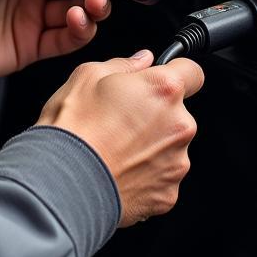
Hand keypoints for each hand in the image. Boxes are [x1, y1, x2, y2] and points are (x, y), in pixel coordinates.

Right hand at [37, 51, 203, 225]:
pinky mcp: (168, 194)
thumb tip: (141, 61)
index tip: (163, 79)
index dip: (178, 72)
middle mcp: (179, 126)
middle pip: (178, 112)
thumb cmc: (74, 127)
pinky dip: (145, 173)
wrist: (64, 181)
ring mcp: (177, 163)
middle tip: (120, 117)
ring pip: (170, 146)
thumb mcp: (87, 75)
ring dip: (151, 144)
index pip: (193, 72)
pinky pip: (162, 176)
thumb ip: (124, 63)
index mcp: (163, 90)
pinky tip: (118, 168)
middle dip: (156, 112)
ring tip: (114, 146)